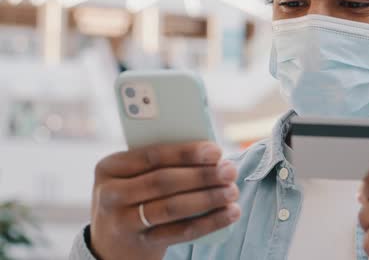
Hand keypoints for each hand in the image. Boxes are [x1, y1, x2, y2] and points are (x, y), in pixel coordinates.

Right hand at [90, 142, 240, 259]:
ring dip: (208, 198)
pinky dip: (209, 222)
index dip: (186, 152)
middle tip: (231, 171)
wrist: (113, 244)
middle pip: (163, 181)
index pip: (152, 155)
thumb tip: (212, 155)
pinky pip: (180, 232)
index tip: (216, 151)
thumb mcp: (136, 176)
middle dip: (202, 175)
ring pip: (172, 208)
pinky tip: (230, 213)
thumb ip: (164, 163)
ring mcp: (122, 222)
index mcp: (110, 167)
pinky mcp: (140, 244)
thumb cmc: (136, 196)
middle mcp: (109, 194)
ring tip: (232, 191)